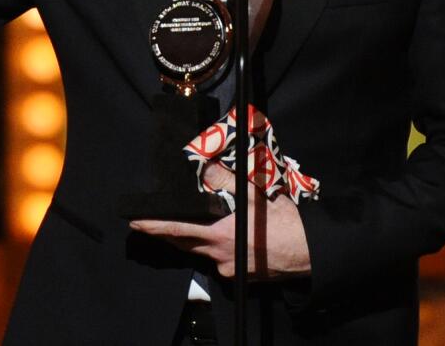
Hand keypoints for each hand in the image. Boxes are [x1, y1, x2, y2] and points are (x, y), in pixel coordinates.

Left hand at [130, 162, 311, 279]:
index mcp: (219, 236)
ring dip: (190, 241)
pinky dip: (212, 248)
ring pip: (201, 253)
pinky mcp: (239, 276)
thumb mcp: (255, 195)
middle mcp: (219, 256)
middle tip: (150, 224)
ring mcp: (229, 269)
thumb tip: (206, 169)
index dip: (154, 227)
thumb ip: (227, 182)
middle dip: (166, 235)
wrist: (309, 251)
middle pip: (184, 245)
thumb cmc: (283, 222)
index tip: (135, 223)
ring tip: (183, 226)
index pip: (177, 231)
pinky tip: (219, 237)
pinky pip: (218, 261)